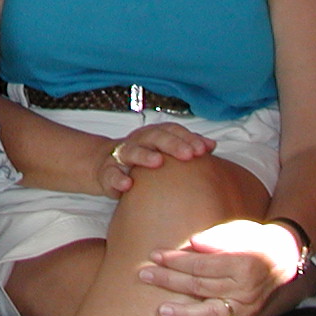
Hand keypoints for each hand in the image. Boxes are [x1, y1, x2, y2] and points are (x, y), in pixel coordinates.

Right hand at [98, 121, 216, 196]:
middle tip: (188, 155)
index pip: (171, 130)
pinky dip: (118, 179)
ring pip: (131, 151)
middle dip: (172, 144)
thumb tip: (211, 146)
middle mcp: (138, 141)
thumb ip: (186, 147)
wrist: (104, 164)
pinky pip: (110, 174)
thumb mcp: (163, 150)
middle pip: (154, 137)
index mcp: (153, 135)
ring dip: (144, 155)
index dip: (187, 138)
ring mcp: (120, 156)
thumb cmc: (142, 158)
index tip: (203, 150)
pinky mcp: (107, 173)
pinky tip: (128, 185)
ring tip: (158, 162)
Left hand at [138, 219, 300, 315]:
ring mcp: (246, 305)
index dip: (175, 260)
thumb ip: (215, 238)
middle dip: (169, 280)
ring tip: (161, 310)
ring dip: (184, 313)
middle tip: (145, 275)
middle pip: (199, 286)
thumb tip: (191, 243)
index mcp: (241, 263)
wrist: (281, 258)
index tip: (155, 255)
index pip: (200, 265)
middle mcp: (244, 288)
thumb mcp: (237, 231)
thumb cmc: (253, 240)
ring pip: (211, 312)